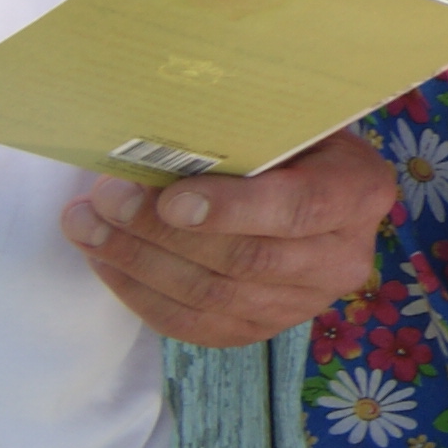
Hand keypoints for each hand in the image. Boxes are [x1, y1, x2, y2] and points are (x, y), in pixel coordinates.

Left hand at [64, 129, 395, 346]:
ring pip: (213, 298)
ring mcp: (304, 302)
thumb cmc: (291, 136)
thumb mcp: (285, 119)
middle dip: (163, 233)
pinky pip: (196, 326)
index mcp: (360, 193)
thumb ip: (241, 131)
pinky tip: (106, 261)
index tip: (169, 200)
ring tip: (87, 226)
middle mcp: (343, 259)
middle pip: (246, 260)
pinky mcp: (263, 328)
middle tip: (104, 201)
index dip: (231, 210)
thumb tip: (156, 134)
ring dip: (138, 263)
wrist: (313, 180)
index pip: (298, 210)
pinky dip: (142, 295)